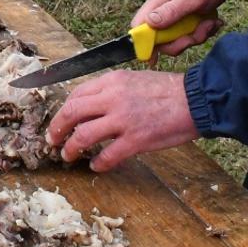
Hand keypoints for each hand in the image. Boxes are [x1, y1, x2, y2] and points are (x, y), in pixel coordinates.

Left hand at [45, 68, 196, 171]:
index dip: (63, 110)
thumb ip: (111, 91)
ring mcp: (123, 120)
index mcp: (112, 81)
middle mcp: (113, 98)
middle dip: (57, 128)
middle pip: (72, 112)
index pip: (76, 94)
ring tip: (68, 155)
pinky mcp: (136, 140)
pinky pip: (108, 155)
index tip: (61, 120)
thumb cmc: (167, 90)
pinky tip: (96, 166)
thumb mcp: (133, 80)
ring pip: (84, 135)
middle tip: (52, 140)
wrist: (195, 100)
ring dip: (71, 148)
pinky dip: (98, 163)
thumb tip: (91, 107)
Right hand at [129, 0, 238, 57]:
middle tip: (198, 34)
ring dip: (195, 36)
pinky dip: (202, 32)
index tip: (158, 55)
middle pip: (159, 39)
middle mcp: (162, 8)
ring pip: (176, 39)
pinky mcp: (185, 19)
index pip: (139, 25)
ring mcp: (174, 14)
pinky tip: (212, 22)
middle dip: (180, 42)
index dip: (145, 42)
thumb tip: (148, 23)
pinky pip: (188, 35)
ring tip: (210, 23)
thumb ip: (172, 11)